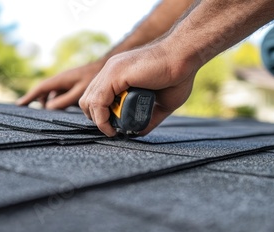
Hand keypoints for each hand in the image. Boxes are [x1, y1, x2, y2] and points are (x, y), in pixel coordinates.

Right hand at [16, 61, 102, 109]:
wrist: (105, 66)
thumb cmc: (93, 79)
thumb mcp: (78, 92)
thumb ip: (63, 101)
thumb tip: (48, 107)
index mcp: (60, 80)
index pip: (40, 89)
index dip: (29, 97)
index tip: (19, 105)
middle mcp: (60, 80)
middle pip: (44, 92)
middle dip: (38, 101)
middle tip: (36, 112)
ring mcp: (65, 82)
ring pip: (52, 94)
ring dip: (51, 102)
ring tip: (52, 112)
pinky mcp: (71, 84)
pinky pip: (60, 93)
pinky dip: (59, 100)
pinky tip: (65, 107)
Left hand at [79, 40, 200, 136]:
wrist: (185, 57)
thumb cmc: (178, 76)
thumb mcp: (161, 103)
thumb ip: (148, 117)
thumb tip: (138, 132)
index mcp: (118, 74)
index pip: (95, 97)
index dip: (101, 115)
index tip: (114, 127)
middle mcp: (110, 71)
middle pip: (87, 100)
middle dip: (97, 119)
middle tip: (113, 129)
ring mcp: (111, 71)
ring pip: (88, 102)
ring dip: (99, 121)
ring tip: (114, 130)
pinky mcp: (114, 75)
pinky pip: (97, 102)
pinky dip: (101, 119)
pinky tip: (111, 127)